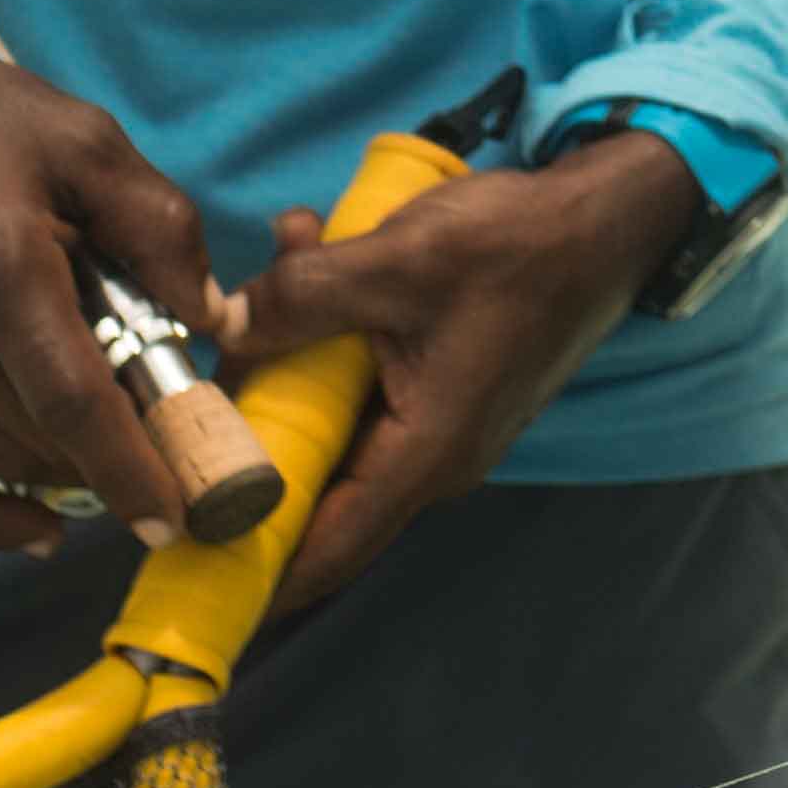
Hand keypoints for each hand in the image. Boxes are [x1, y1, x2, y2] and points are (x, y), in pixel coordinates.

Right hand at [0, 53, 216, 555]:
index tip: (175, 514)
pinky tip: (40, 525)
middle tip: (176, 444)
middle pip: (39, 438)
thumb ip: (160, 227)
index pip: (72, 401)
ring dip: (64, 473)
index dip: (127, 467)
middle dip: (115, 457)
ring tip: (120, 455)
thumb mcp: (87, 143)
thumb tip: (212, 319)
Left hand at [224, 137, 700, 612]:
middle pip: (315, 487)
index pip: (322, 552)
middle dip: (249, 434)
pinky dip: (329, 341)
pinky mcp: (442, 389)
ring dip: (290, 367)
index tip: (178, 564)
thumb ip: (303, 296)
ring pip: (336, 426)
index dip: (248, 570)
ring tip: (269, 282)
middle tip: (193, 385)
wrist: (610, 218)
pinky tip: (313, 261)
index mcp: (424, 456)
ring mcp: (439, 426)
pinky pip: (365, 389)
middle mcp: (431, 461)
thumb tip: (222, 324)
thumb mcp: (399, 259)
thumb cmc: (519, 248)